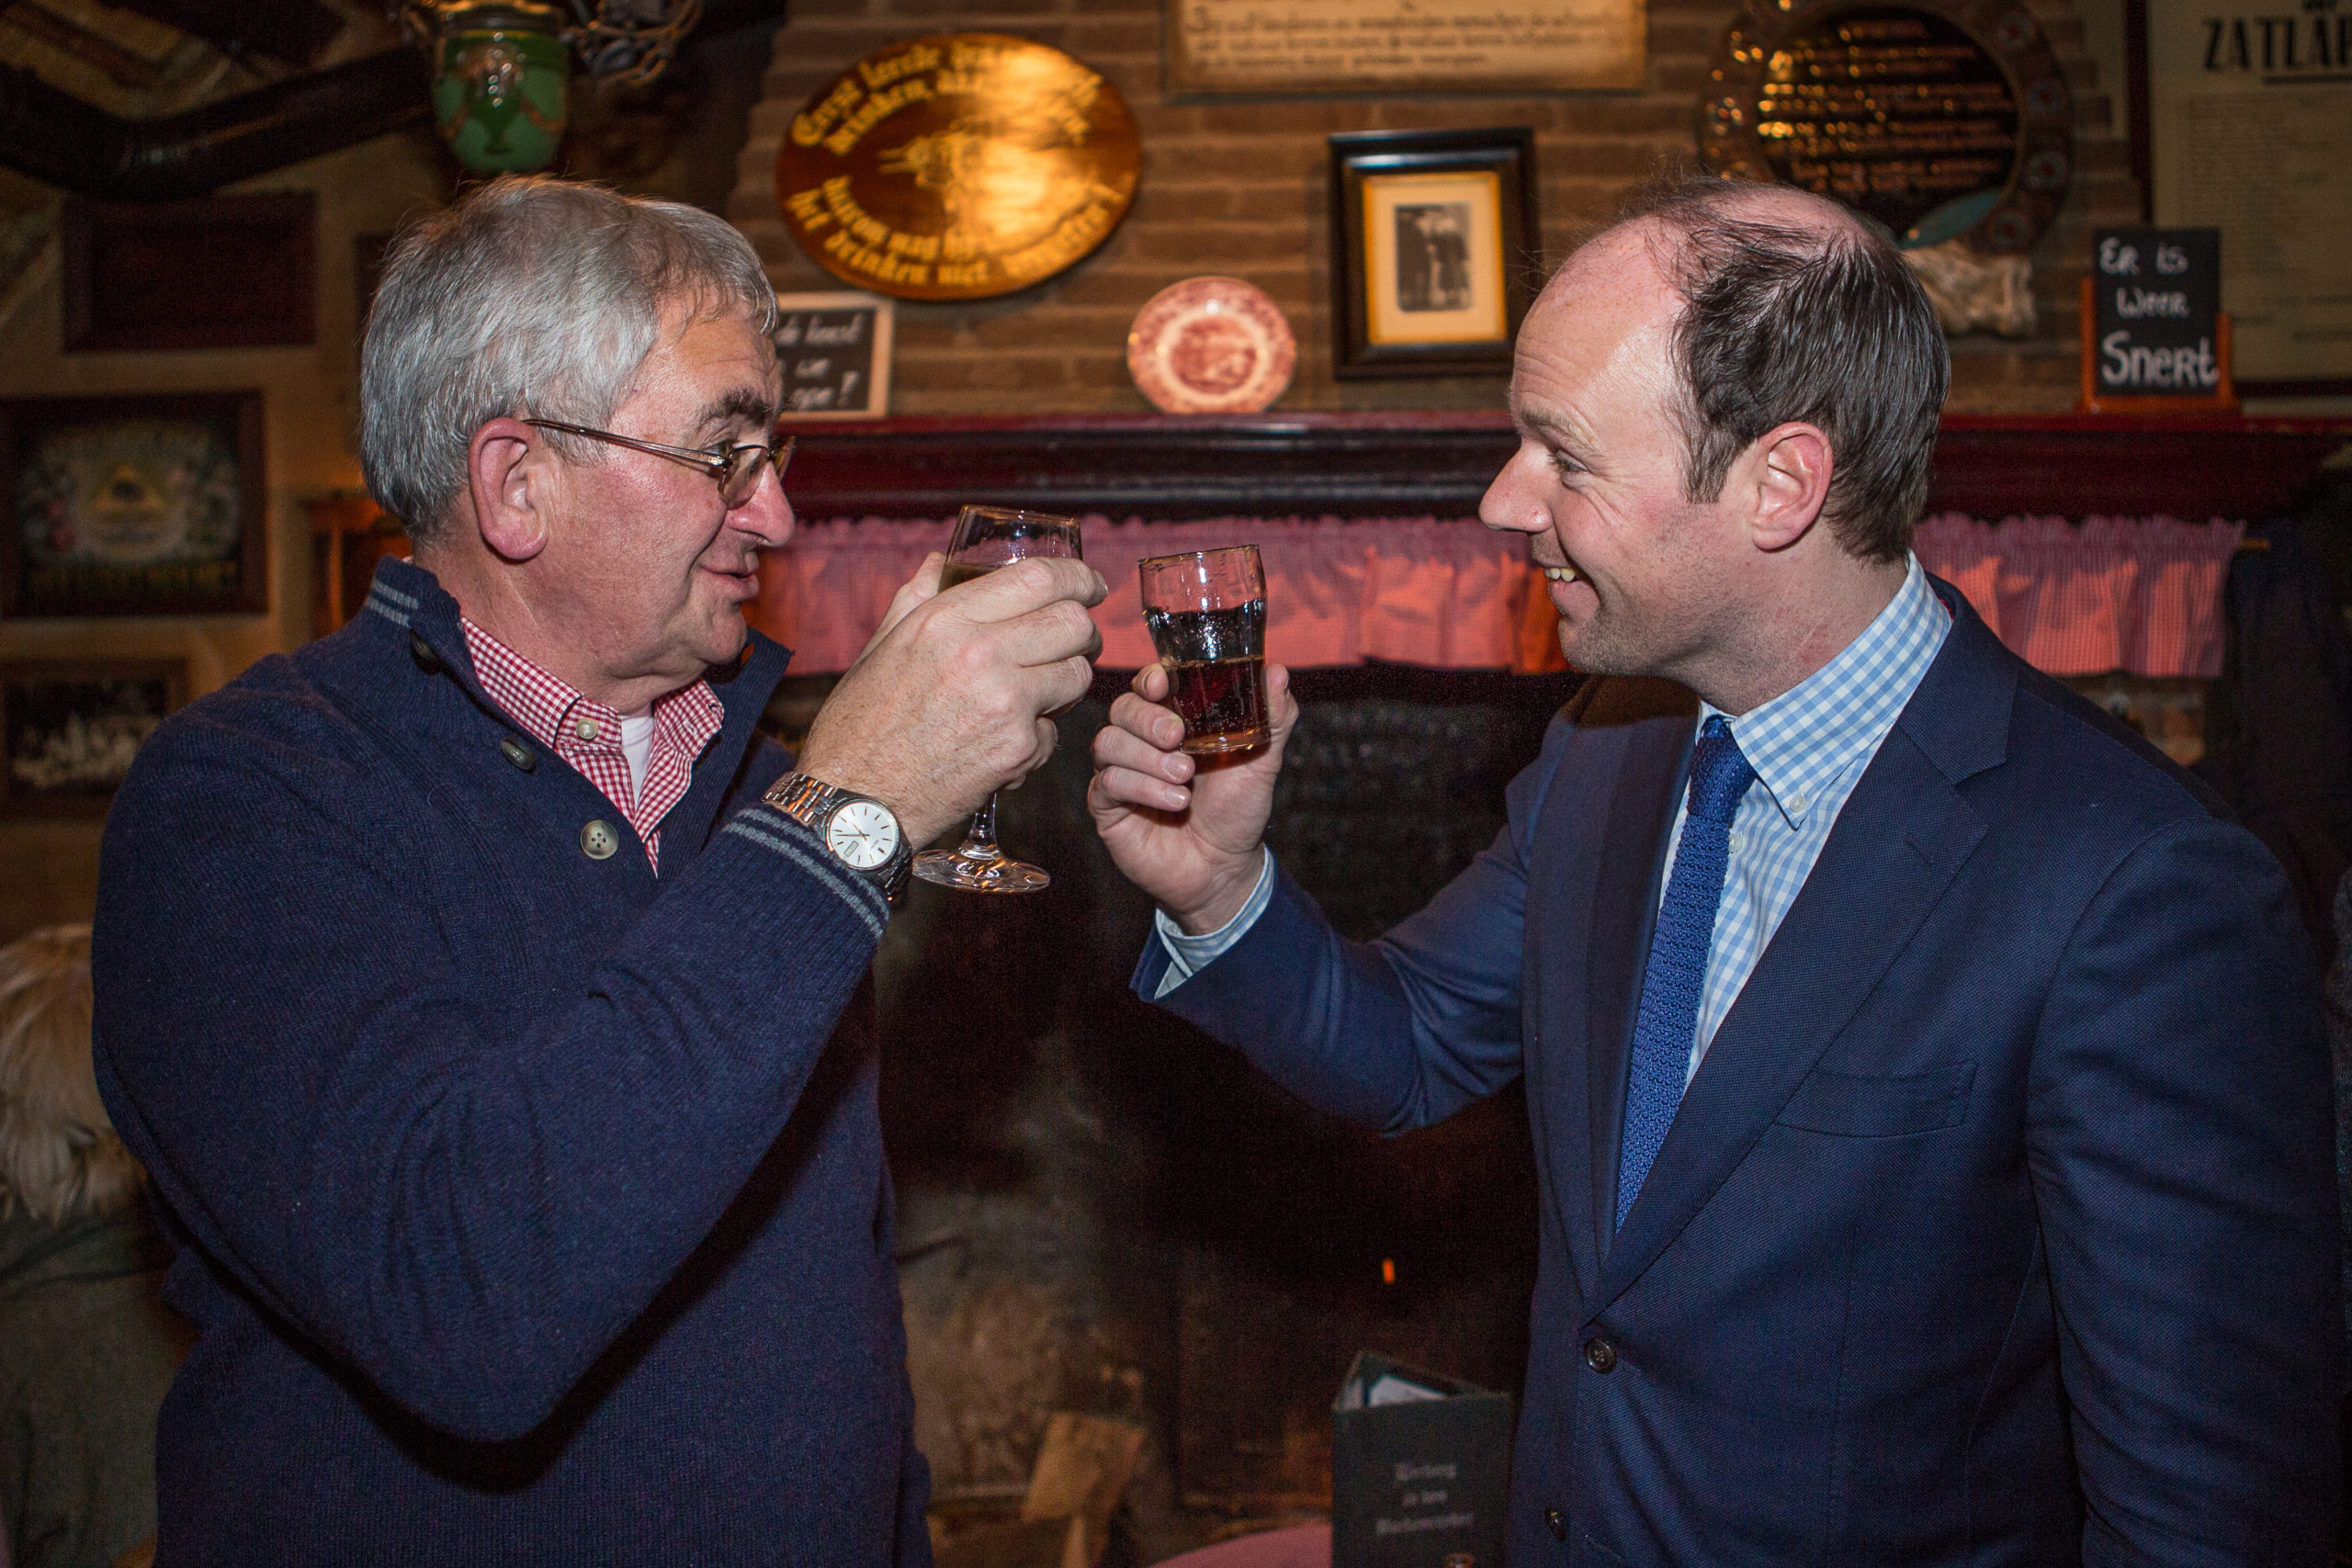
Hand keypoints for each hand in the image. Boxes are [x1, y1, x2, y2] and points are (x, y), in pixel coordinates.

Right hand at [798, 552, 1105, 843]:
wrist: (855, 801)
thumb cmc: (861, 725)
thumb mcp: (882, 646)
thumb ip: (916, 596)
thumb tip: (941, 560)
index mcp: (946, 620)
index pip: (1039, 577)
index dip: (1077, 576)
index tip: (1089, 583)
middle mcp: (980, 653)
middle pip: (1074, 622)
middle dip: (1084, 630)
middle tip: (1076, 639)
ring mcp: (1005, 703)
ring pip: (1078, 675)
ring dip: (1067, 681)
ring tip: (1039, 691)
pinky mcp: (1017, 749)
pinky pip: (1055, 730)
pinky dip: (1038, 736)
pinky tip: (1005, 741)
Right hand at [1087, 662, 1297, 932]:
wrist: (1224, 868)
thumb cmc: (1237, 810)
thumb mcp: (1262, 761)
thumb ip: (1272, 717)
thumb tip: (1277, 672)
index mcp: (1174, 720)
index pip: (1149, 685)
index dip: (1149, 679)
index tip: (1162, 683)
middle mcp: (1141, 742)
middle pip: (1122, 709)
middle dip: (1147, 719)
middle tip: (1177, 737)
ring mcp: (1121, 772)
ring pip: (1108, 742)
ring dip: (1147, 758)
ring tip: (1185, 778)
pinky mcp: (1107, 806)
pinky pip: (1107, 782)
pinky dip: (1141, 787)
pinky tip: (1175, 801)